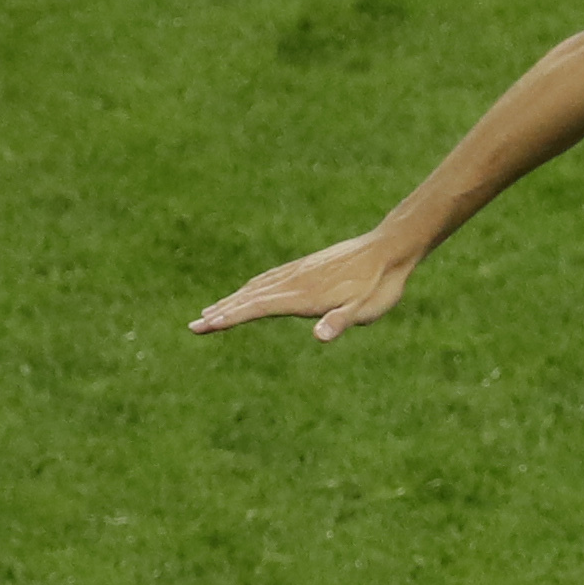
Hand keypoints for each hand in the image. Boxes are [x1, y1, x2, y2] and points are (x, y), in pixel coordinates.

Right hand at [191, 230, 415, 340]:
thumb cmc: (380, 286)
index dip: (232, 317)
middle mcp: (294, 281)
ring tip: (211, 312)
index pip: (258, 307)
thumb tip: (321, 336)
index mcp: (303, 295)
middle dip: (221, 312)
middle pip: (249, 297)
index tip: (206, 325)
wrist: (390, 248)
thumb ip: (340, 321)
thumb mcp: (365, 311)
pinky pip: (269, 279)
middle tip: (193, 327)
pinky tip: (248, 293)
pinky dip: (250, 289)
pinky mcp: (306, 267)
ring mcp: (298, 272)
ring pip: (256, 288)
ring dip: (232, 301)